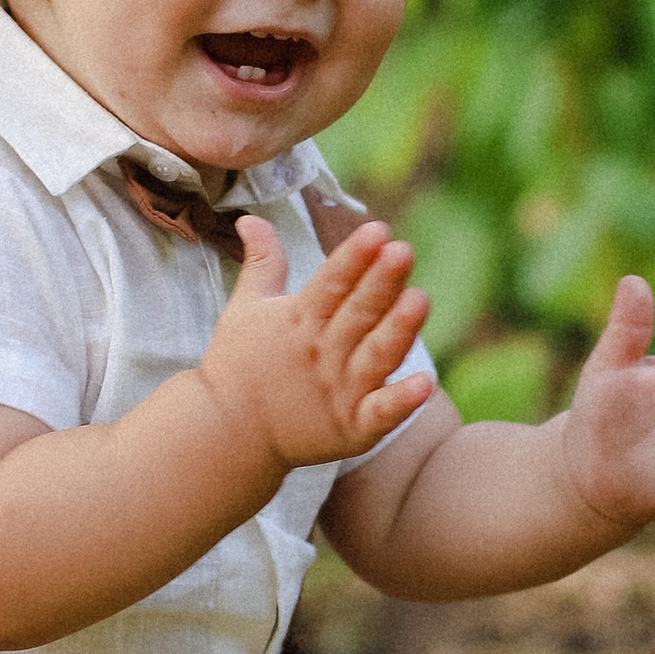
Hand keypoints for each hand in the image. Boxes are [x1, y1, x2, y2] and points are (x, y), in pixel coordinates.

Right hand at [196, 215, 431, 472]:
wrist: (227, 436)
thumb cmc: (238, 367)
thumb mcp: (245, 309)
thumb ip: (262, 262)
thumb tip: (252, 217)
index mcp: (299, 319)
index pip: (332, 282)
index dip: (355, 257)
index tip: (377, 230)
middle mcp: (322, 353)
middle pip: (358, 312)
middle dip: (381, 282)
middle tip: (403, 251)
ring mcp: (339, 392)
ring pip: (376, 356)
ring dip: (398, 330)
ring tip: (420, 300)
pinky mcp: (352, 428)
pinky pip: (380, 413)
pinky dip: (401, 401)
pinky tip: (426, 383)